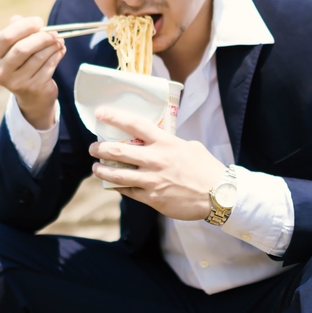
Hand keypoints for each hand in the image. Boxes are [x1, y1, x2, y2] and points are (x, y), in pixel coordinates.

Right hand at [0, 15, 65, 129]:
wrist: (32, 96)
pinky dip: (57, 55)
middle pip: (22, 49)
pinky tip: (61, 50)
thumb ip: (16, 32)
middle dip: (41, 37)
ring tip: (59, 40)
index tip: (39, 21)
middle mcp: (1, 72)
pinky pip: (48, 66)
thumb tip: (18, 18)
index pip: (6, 37)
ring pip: (38, 57)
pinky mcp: (33, 88)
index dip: (24, 26)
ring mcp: (17, 82)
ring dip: (52, 46)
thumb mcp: (15, 49)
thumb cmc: (23, 65)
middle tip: (53, 32)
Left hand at [89, 105, 225, 219]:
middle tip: (93, 148)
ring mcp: (151, 180)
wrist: (218, 195)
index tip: (100, 113)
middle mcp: (155, 159)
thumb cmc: (206, 169)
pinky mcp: (151, 198)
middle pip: (118, 150)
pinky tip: (113, 185)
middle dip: (100, 148)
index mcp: (165, 142)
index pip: (134, 125)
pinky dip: (118, 187)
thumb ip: (171, 143)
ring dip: (102, 170)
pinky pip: (128, 191)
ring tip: (96, 168)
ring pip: (117, 174)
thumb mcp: (190, 147)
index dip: (115, 117)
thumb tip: (159, 142)